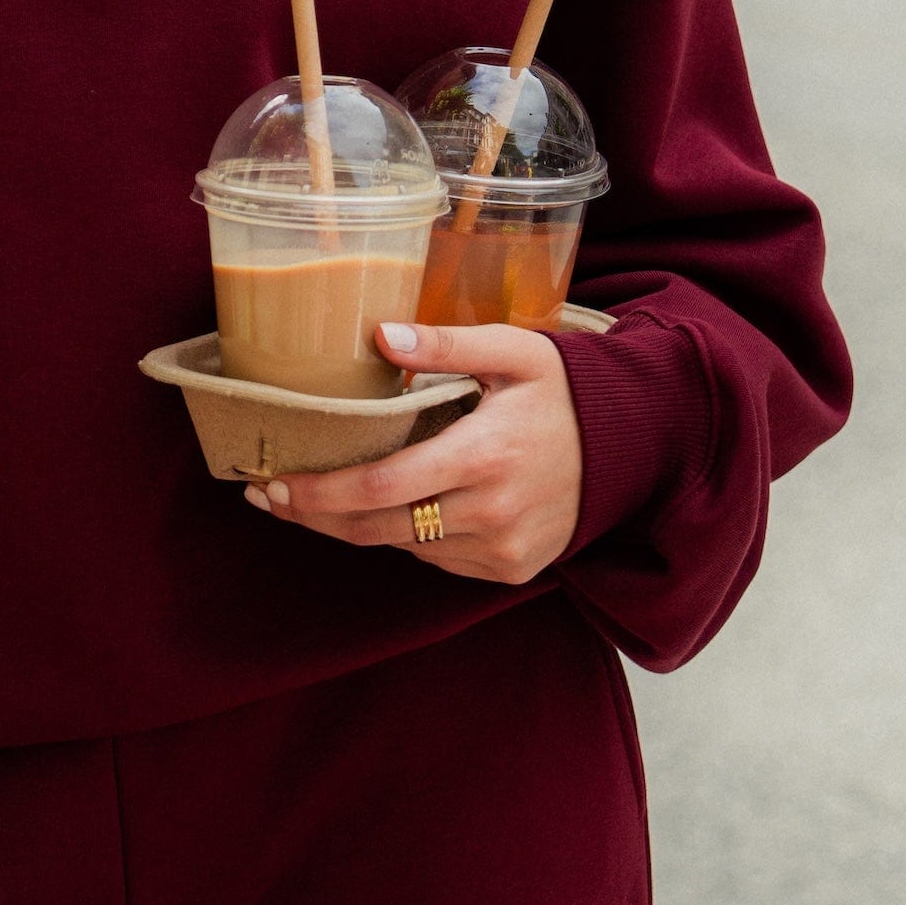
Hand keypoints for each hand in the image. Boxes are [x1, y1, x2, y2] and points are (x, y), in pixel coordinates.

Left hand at [242, 320, 583, 585]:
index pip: (378, 488)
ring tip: (312, 499)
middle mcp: (490, 513)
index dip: (317, 493)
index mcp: (483, 456)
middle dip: (315, 516)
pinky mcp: (510, 569)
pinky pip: (437, 558)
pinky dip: (406, 534)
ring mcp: (502, 549)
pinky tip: (387, 507)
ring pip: (403, 546)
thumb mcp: (512, 351)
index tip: (272, 483)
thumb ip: (443, 343)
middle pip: (377, 529)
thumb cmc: (565, 390)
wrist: (636, 445)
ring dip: (355, 526)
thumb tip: (377, 336)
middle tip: (269, 496)